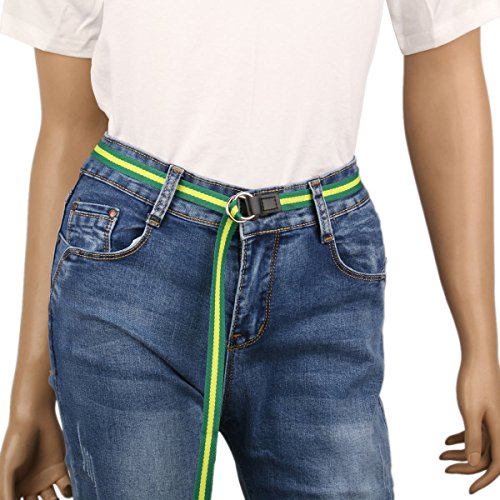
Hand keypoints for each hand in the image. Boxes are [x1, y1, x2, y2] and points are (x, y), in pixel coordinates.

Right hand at [0, 409, 71, 499]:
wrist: (34, 419)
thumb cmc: (16, 443)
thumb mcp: (7, 470)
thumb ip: (7, 493)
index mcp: (13, 489)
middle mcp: (29, 487)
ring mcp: (45, 478)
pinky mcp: (60, 467)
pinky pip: (66, 485)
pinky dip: (69, 491)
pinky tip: (69, 491)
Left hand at [439, 359, 499, 493]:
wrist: (479, 358)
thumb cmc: (475, 383)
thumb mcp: (470, 412)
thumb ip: (474, 437)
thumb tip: (475, 462)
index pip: (496, 466)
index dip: (483, 480)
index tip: (469, 489)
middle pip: (486, 457)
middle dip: (466, 465)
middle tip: (444, 467)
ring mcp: (495, 420)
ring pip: (480, 444)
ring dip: (462, 451)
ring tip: (440, 456)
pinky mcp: (487, 411)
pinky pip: (478, 431)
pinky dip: (463, 437)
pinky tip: (446, 440)